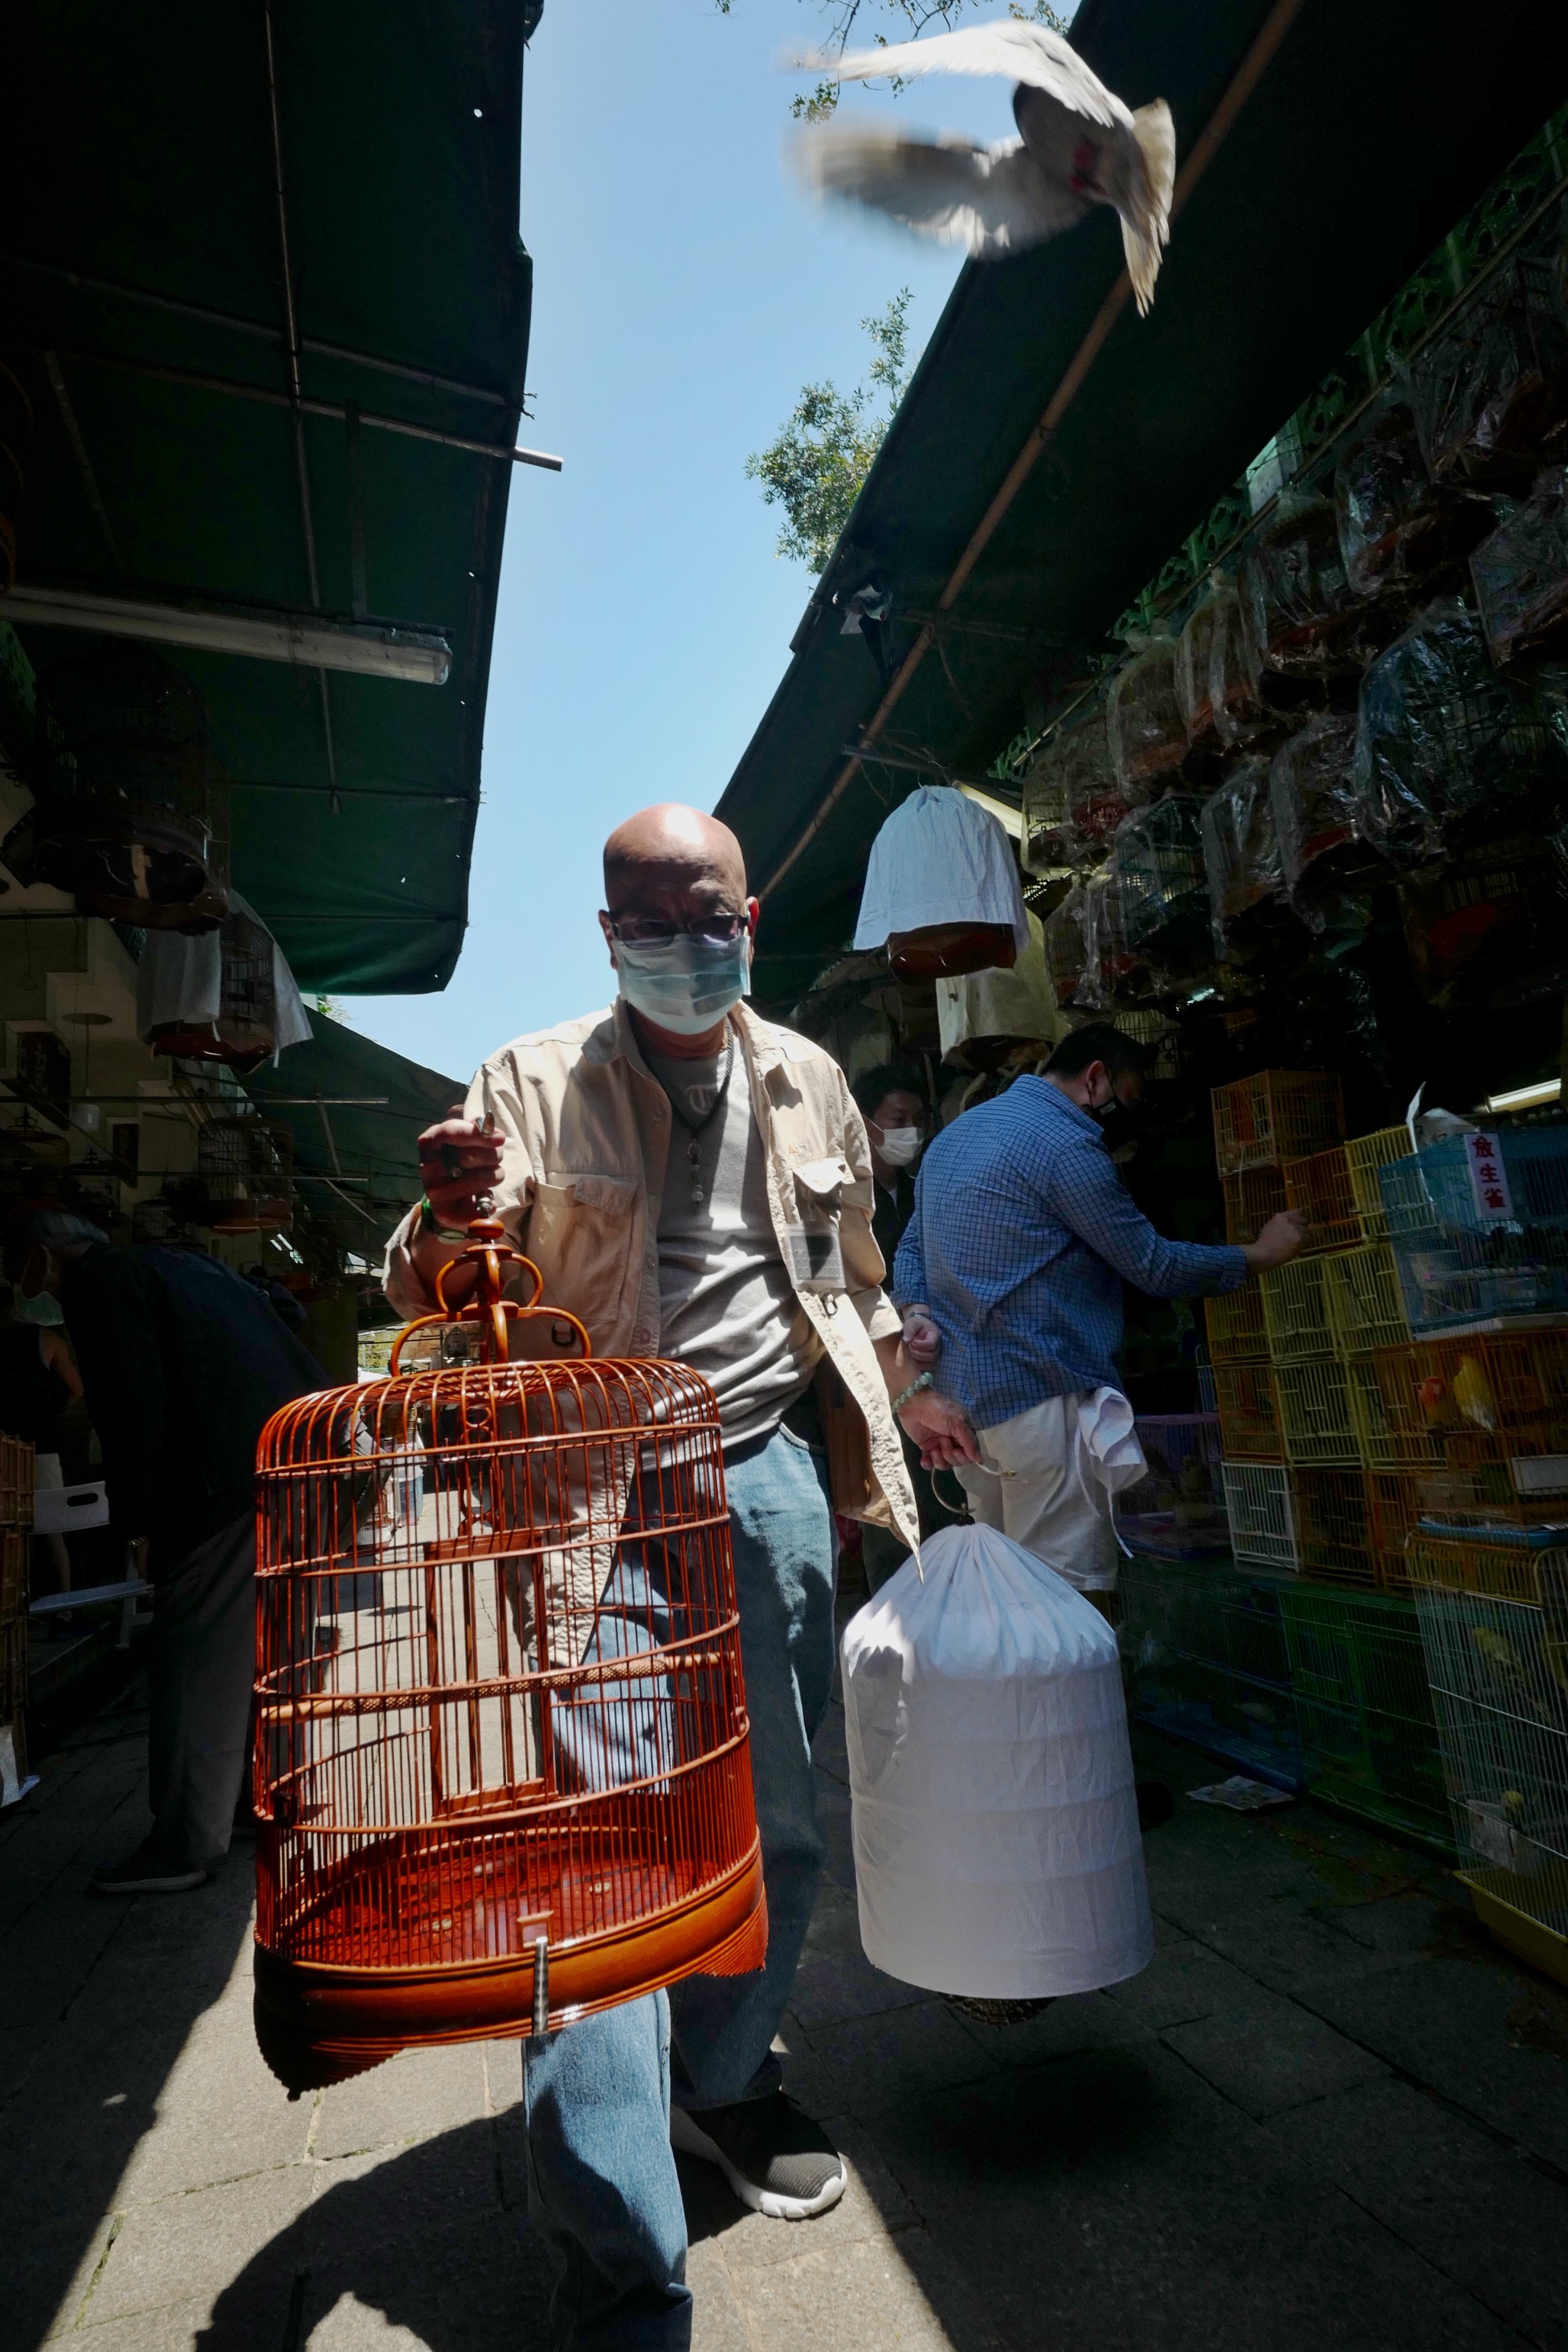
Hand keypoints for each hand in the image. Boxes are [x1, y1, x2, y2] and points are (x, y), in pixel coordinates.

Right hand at [417, 1107, 501, 1229]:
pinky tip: (482, 1196)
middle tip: (497, 1157)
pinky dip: (491, 1199)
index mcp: (428, 1143)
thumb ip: (473, 1128)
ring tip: (490, 1175)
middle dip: (494, 1155)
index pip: (450, 1132)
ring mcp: (435, 1193)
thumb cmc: (459, 1162)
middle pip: (470, 1156)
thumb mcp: (461, 1140)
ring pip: (482, 1179)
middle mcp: (427, 1168)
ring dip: (497, 1175)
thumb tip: (489, 1128)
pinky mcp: (446, 1214)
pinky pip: (483, 1204)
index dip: (477, 1134)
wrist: (447, 1200)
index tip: (500, 1137)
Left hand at [897, 1389, 979, 1470]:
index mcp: (964, 1433)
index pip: (970, 1454)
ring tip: (933, 1449)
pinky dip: (928, 1464)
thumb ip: (969, 1442)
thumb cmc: (938, 1411)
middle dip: (950, 1455)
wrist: (914, 1405)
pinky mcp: (926, 1448)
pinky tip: (924, 1460)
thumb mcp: (957, 1423)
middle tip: (942, 1441)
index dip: (964, 1456)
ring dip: (939, 1460)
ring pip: (945, 1464)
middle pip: (958, 1460)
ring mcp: (940, 1445)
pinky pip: (930, 1463)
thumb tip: (980, 1460)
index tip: (957, 1450)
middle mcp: (954, 1441)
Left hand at [901, 1311, 941, 1369]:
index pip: (931, 1344)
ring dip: (920, 1362)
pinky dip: (921, 1367)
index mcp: (935, 1335)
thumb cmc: (915, 1324)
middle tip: (910, 1350)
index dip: (921, 1345)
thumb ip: (909, 1330)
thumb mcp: (911, 1323)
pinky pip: (928, 1368)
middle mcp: (937, 1346)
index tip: (912, 1342)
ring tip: (911, 1356)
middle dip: (919, 1355)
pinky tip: (913, 1363)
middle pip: (932, 1356)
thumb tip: (907, 1340)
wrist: (918, 1328)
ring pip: (931, 1364)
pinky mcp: (930, 1360)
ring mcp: (935, 1354)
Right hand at [1243, 1209, 1307, 1271]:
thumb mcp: (1270, 1226)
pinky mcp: (1300, 1238)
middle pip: (1305, 1220)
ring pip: (1308, 1231)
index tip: (1300, 1223)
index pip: (1297, 1212)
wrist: (1264, 1254)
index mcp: (1281, 1217)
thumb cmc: (1264, 1244)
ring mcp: (1295, 1229)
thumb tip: (1290, 1221)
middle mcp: (1289, 1220)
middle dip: (1303, 1227)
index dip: (1300, 1218)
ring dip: (1305, 1237)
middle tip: (1299, 1235)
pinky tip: (1299, 1247)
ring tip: (1297, 1243)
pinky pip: (1309, 1239)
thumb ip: (1281, 1222)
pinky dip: (1306, 1243)